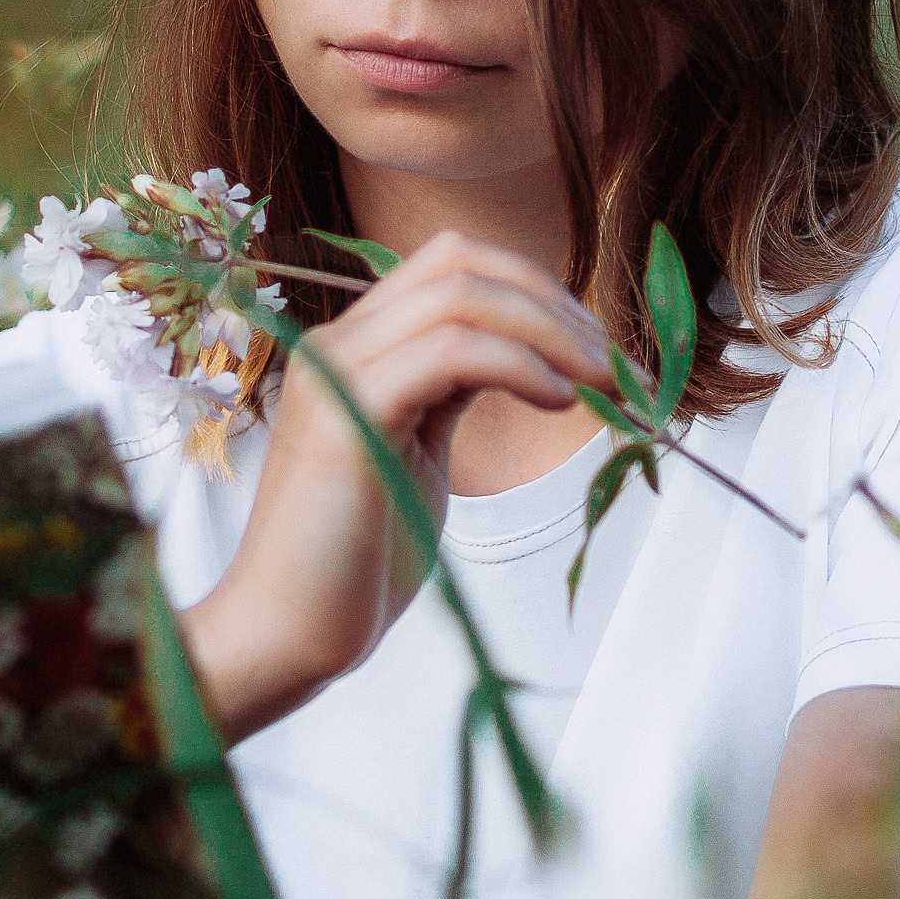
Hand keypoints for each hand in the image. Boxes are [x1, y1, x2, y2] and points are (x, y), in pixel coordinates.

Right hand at [178, 230, 609, 743]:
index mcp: (354, 346)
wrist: (283, 636)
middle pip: (459, 261)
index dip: (534, 289)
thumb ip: (450, 394)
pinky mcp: (349, 414)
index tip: (596, 347)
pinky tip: (557, 400)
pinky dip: (520, 363)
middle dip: (552, 301)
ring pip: (459, 296)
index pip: (450, 264)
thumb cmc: (353, 562)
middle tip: (616, 364)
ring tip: (603, 382)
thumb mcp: (416, 451)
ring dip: (552, 330)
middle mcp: (338, 342)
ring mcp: (337, 372)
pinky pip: (450, 352)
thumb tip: (529, 361)